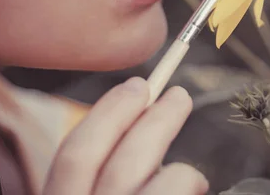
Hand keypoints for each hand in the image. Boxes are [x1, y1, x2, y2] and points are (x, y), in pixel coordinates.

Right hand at [43, 78, 207, 194]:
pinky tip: (196, 188)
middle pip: (118, 165)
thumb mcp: (90, 191)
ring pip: (151, 183)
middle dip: (152, 122)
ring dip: (176, 162)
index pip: (73, 155)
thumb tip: (143, 122)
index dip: (107, 114)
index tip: (136, 85)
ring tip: (191, 170)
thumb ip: (102, 174)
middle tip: (180, 95)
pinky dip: (188, 182)